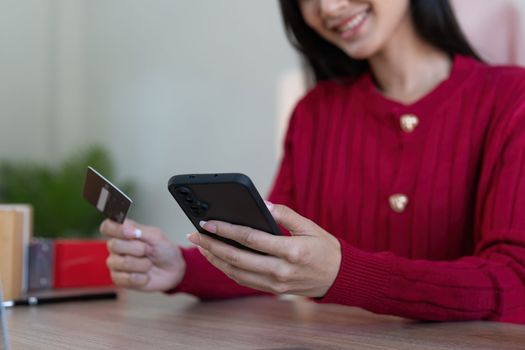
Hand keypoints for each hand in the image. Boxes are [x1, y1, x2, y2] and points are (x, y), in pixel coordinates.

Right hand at [100, 219, 185, 291]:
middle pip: (114, 245)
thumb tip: (125, 226)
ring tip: (148, 264)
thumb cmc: (163, 250)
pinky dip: (142, 277)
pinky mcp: (118, 279)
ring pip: (123, 262)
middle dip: (138, 248)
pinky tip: (146, 276)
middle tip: (148, 250)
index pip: (107, 226)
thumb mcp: (156, 236)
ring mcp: (115, 264)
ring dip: (143, 264)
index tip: (133, 233)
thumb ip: (140, 230)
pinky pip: (127, 278)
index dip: (117, 229)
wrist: (172, 270)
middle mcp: (115, 247)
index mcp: (123, 233)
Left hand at [187, 202, 340, 297]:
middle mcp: (280, 270)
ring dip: (215, 259)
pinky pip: (244, 280)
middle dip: (211, 245)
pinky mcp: (272, 289)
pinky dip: (227, 269)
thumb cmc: (325, 249)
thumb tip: (264, 205)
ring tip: (202, 245)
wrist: (339, 278)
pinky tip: (218, 258)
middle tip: (195, 234)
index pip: (250, 239)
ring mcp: (275, 283)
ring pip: (236, 272)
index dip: (226, 230)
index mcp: (291, 251)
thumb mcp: (310, 227)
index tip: (208, 222)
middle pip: (237, 258)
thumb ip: (286, 215)